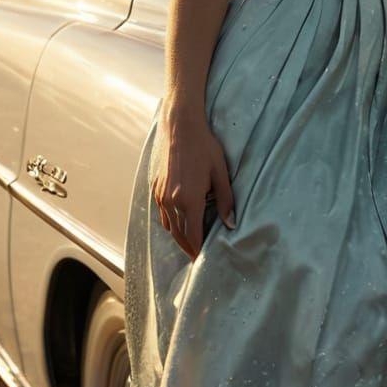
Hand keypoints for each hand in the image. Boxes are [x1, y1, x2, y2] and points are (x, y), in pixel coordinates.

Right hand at [151, 103, 235, 259]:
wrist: (180, 127)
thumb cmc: (204, 147)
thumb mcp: (220, 173)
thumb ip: (226, 201)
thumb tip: (231, 224)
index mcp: (189, 200)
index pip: (193, 236)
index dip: (198, 250)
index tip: (203, 260)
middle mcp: (171, 201)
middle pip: (178, 235)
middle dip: (188, 247)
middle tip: (196, 255)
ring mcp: (160, 194)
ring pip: (168, 225)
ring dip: (178, 235)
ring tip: (189, 240)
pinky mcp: (155, 187)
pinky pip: (162, 212)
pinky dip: (170, 221)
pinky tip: (179, 220)